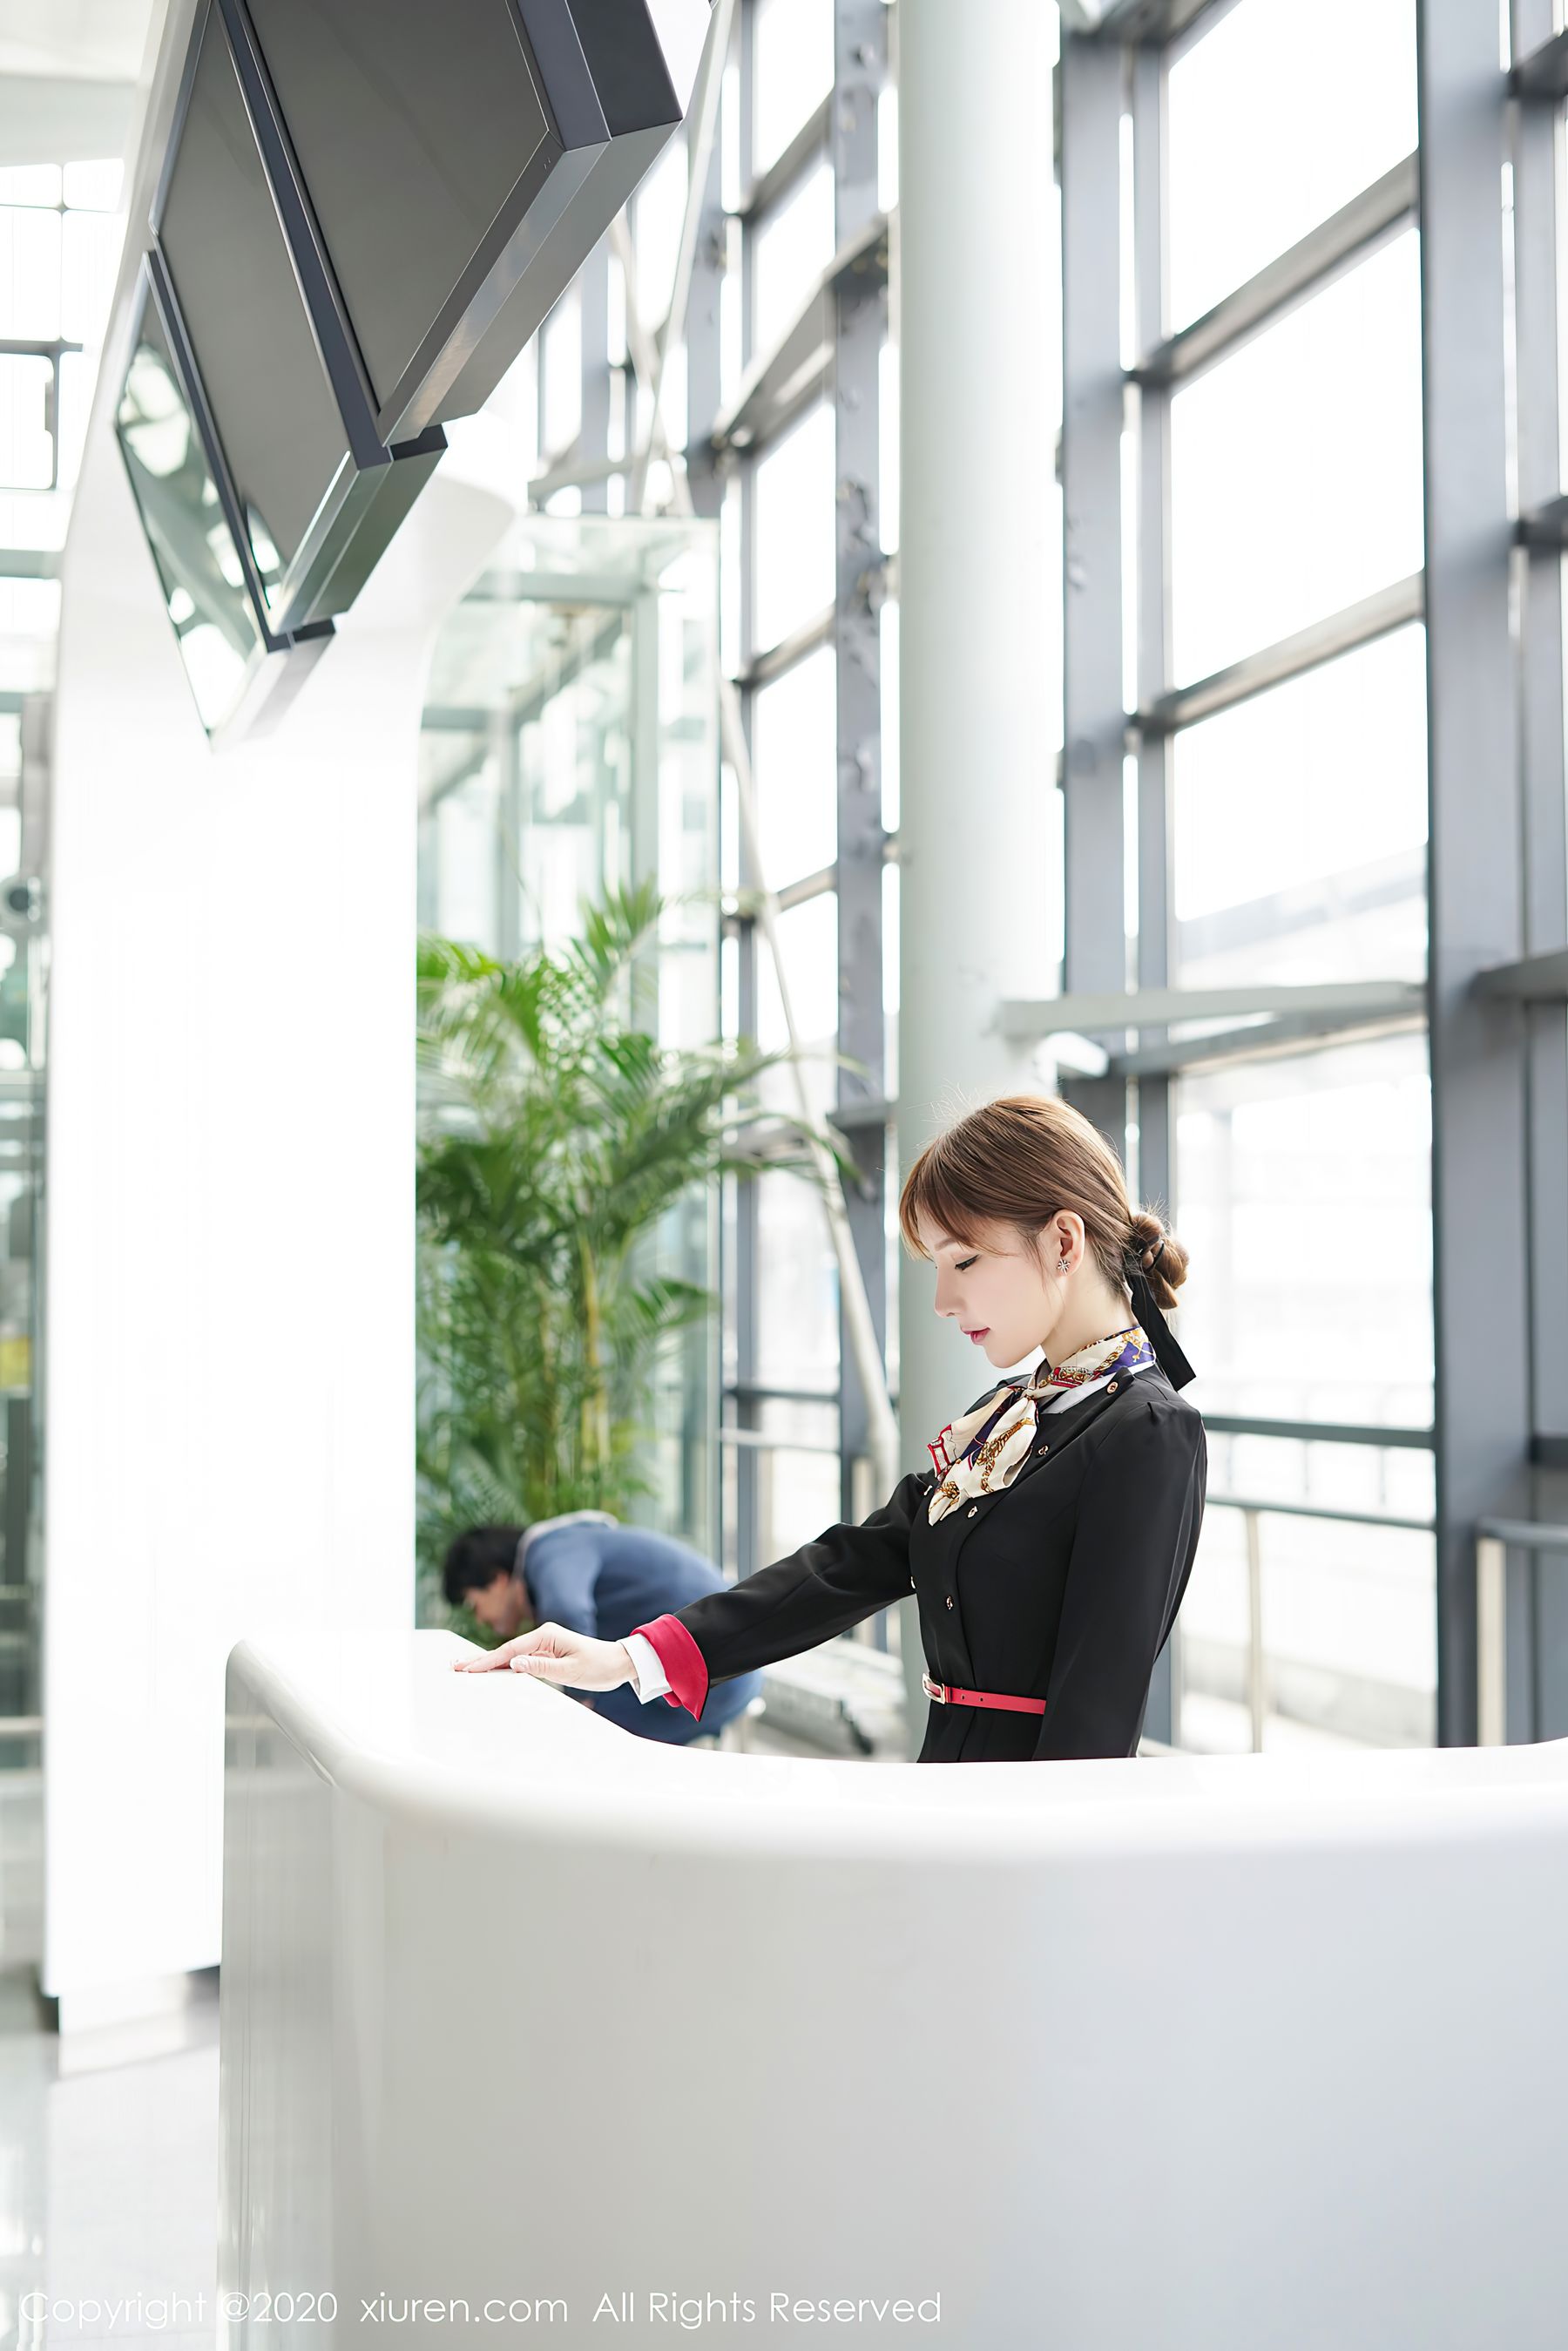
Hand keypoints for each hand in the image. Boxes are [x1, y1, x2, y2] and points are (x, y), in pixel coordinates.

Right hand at [450, 1622, 635, 1692]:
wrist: (619, 1663)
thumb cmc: (599, 1666)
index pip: (510, 1651)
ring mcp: (543, 1645)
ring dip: (488, 1663)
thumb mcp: (571, 1670)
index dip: (487, 1661)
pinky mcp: (546, 1654)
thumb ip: (541, 1667)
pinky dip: (503, 1666)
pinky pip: (520, 1661)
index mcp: (546, 1636)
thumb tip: (513, 1664)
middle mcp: (542, 1637)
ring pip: (510, 1656)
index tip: (468, 1669)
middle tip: (454, 1667)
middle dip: (480, 1659)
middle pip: (505, 1650)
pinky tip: (490, 1670)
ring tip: (464, 1668)